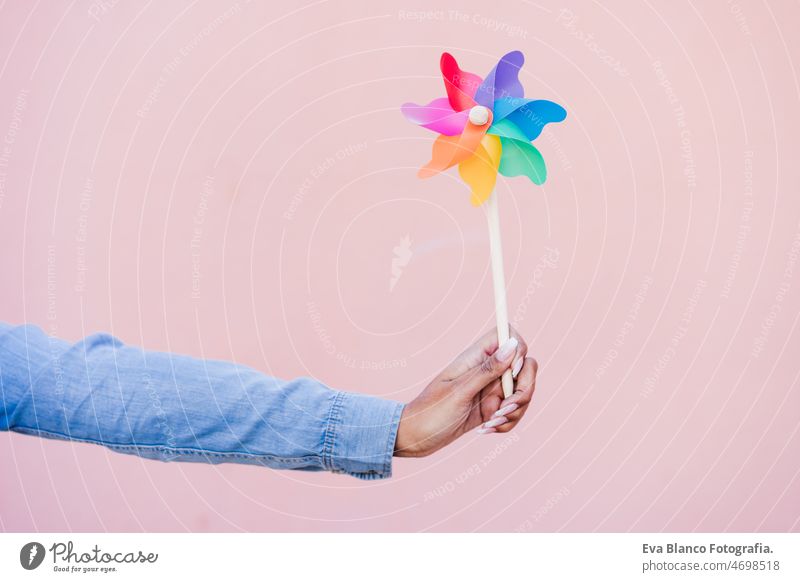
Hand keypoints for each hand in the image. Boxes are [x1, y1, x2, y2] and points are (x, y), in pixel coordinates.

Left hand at [394, 327, 537, 456]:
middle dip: (524, 390)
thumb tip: (512, 344)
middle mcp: (487, 370)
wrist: (415, 437)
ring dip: (515, 412)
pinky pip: (513, 411)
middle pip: (525, 367)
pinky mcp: (492, 408)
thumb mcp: (460, 391)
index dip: (519, 351)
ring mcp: (491, 389)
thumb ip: (487, 369)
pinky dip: (506, 423)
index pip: (508, 336)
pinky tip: (487, 429)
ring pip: (523, 392)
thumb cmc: (430, 412)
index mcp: (476, 357)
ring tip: (491, 424)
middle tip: (504, 408)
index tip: (513, 373)